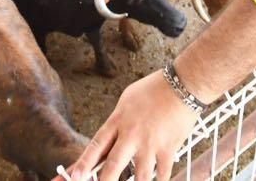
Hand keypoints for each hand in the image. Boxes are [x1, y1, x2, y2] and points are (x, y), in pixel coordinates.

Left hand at [57, 70, 200, 180]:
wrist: (182, 84)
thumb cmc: (155, 89)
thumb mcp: (127, 99)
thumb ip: (117, 121)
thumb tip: (108, 139)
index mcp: (118, 120)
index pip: (96, 145)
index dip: (83, 163)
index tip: (74, 176)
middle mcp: (131, 134)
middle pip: (113, 165)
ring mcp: (150, 143)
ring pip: (139, 176)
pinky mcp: (168, 149)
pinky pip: (162, 174)